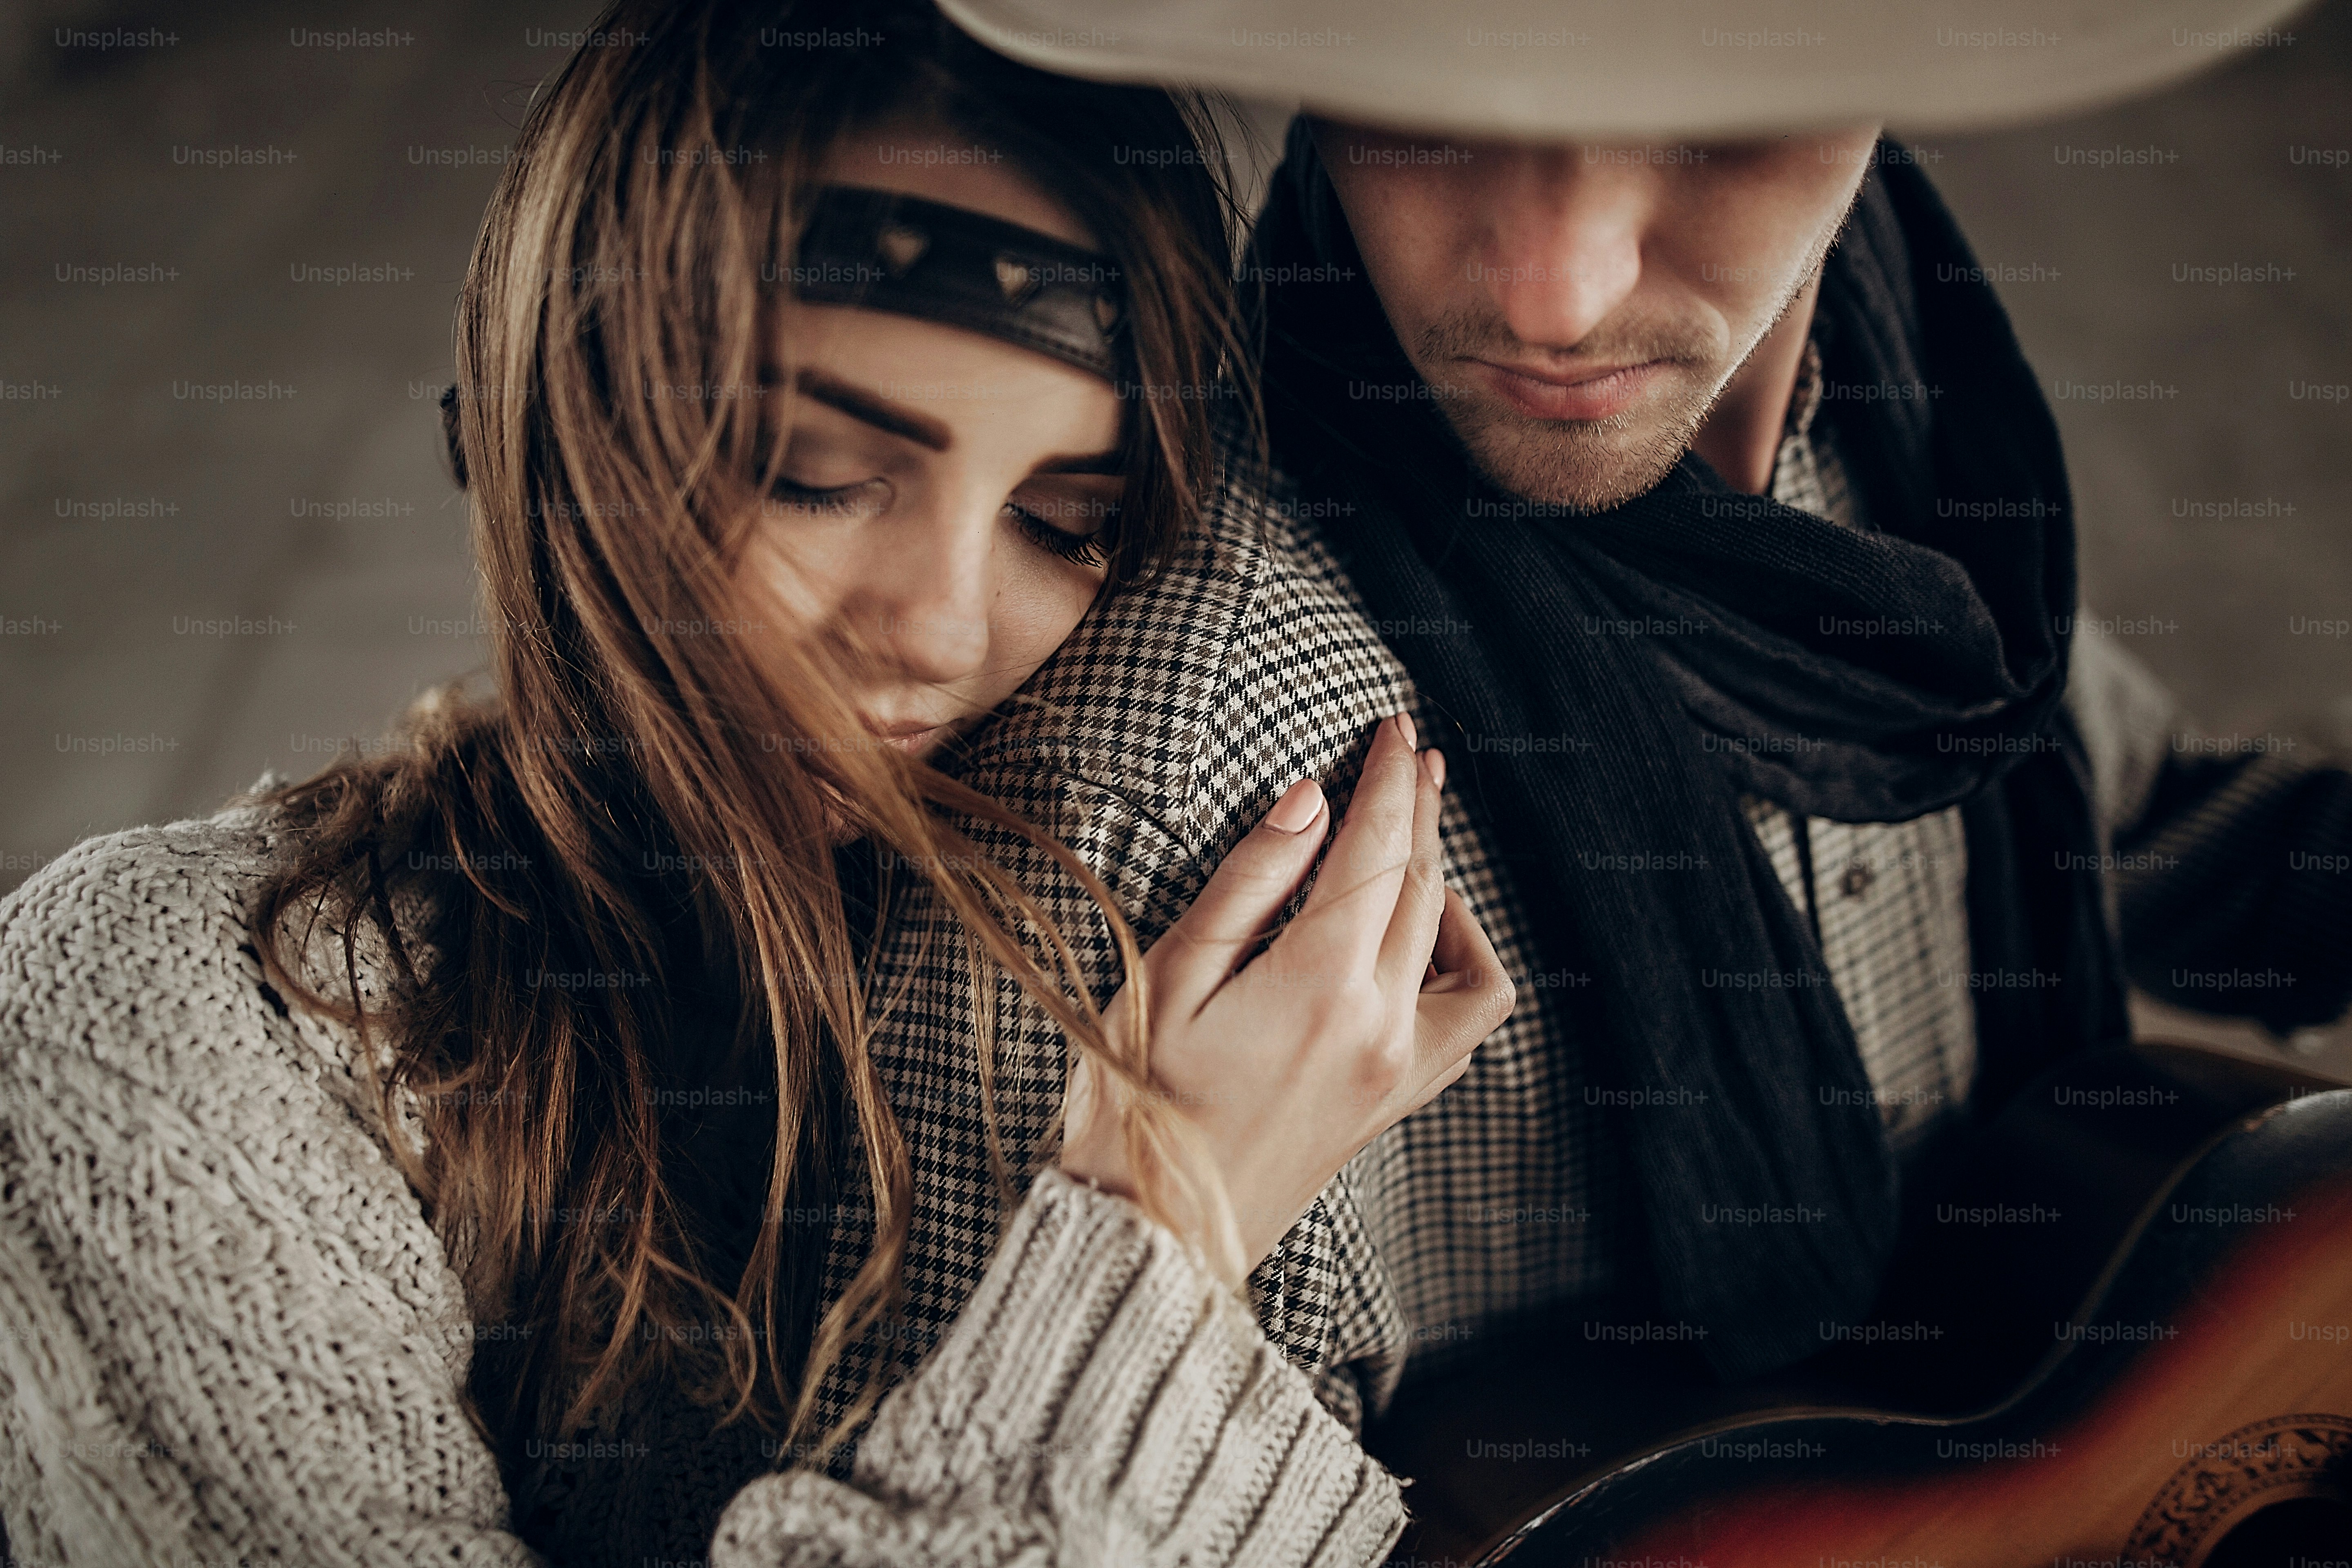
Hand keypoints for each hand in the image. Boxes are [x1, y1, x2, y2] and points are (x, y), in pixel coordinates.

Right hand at [1059, 712, 1513, 1285]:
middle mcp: (1379, 1025)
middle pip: (1421, 886)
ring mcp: (1397, 1069)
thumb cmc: (1134, 1103)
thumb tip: (1309, 800)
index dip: (1386, 780)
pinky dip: (1464, 963)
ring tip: (1416, 835)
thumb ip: (1247, 883)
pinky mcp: (1394, 1101)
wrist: (1152, 1232)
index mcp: (1318, 984)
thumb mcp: (1168, 978)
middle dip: (1417, 810)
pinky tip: (1428, 938)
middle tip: (1409, 754)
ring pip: (1453, 945)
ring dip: (1442, 877)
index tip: (1392, 727)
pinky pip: (1467, 1019)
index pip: (1375, 850)